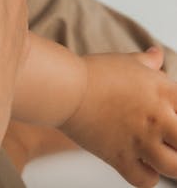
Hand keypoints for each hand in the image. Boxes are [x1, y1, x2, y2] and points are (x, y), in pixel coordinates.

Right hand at [61, 47, 176, 187]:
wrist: (64, 88)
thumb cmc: (93, 73)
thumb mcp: (126, 61)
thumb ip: (147, 62)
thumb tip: (156, 54)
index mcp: (164, 91)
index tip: (173, 120)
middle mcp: (157, 118)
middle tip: (169, 141)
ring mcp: (140, 140)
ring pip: (174, 167)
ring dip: (171, 164)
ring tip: (161, 157)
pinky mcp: (120, 157)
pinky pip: (145, 180)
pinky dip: (146, 177)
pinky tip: (141, 166)